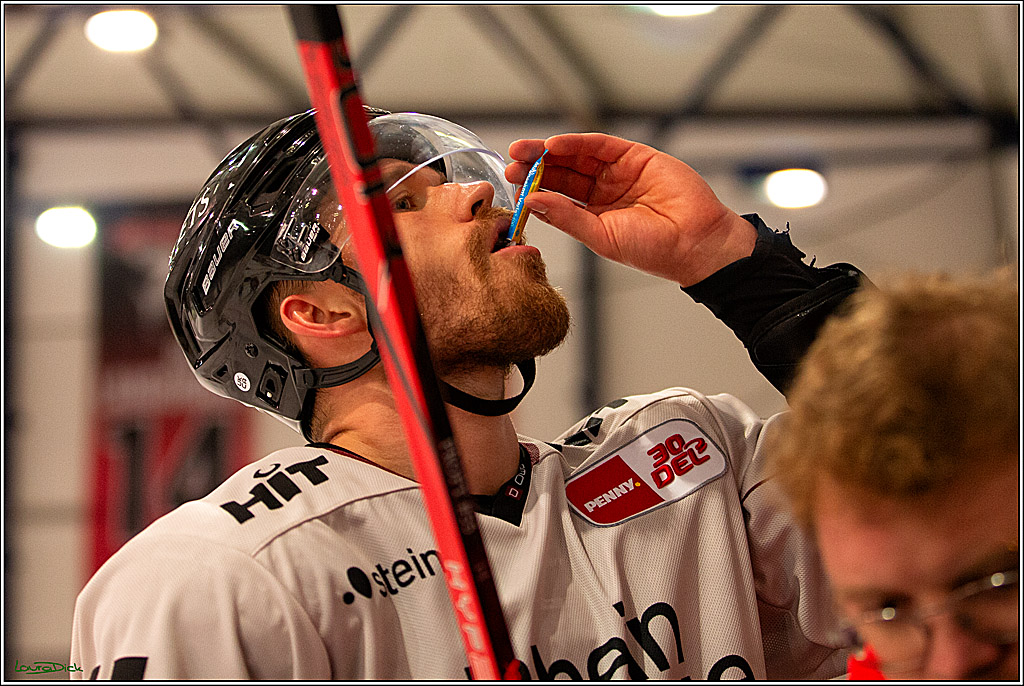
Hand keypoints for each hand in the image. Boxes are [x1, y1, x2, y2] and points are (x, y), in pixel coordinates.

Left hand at [506, 133, 755, 286]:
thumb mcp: (601, 237)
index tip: (511, 183)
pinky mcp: (635, 155)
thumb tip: (533, 201)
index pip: (556, 196)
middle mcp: (602, 191)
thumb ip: (567, 218)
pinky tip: (554, 146)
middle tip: (511, 161)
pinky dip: (577, 142)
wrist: (696, 242)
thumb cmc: (653, 250)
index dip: (533, 187)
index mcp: (592, 214)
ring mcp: (618, 172)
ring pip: (577, 155)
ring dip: (549, 151)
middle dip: (534, 165)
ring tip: (524, 150)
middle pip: (561, 172)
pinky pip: (601, 145)